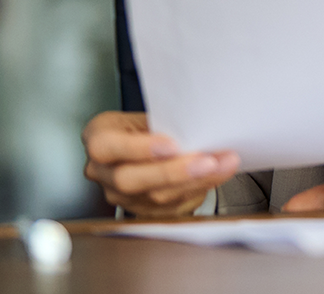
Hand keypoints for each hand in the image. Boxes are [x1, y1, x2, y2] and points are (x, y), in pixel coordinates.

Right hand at [81, 111, 239, 217]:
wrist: (147, 145)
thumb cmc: (147, 125)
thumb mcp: (149, 113)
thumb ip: (164, 122)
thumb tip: (197, 124)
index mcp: (99, 138)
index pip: (107, 146)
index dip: (139, 148)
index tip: (172, 145)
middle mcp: (103, 171)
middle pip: (130, 179)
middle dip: (174, 172)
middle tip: (208, 162)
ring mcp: (120, 195)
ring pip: (154, 196)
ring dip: (195, 182)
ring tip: (224, 165)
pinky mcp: (140, 210)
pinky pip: (170, 207)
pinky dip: (198, 189)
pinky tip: (217, 176)